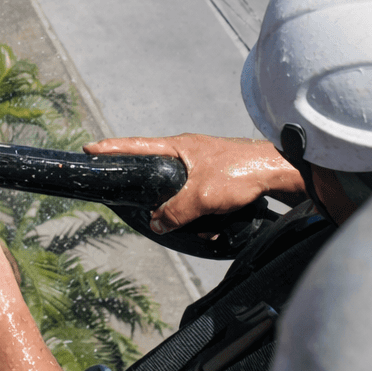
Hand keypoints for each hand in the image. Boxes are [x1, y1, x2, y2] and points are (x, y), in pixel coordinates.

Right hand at [83, 133, 304, 233]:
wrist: (281, 174)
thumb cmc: (243, 173)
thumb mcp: (202, 196)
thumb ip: (175, 211)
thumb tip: (157, 222)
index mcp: (179, 147)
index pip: (137, 146)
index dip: (112, 149)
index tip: (90, 149)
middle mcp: (189, 153)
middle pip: (158, 172)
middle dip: (155, 192)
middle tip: (148, 204)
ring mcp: (205, 165)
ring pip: (181, 191)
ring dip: (187, 212)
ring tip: (198, 222)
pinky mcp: (220, 179)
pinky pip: (200, 200)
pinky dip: (204, 215)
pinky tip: (215, 224)